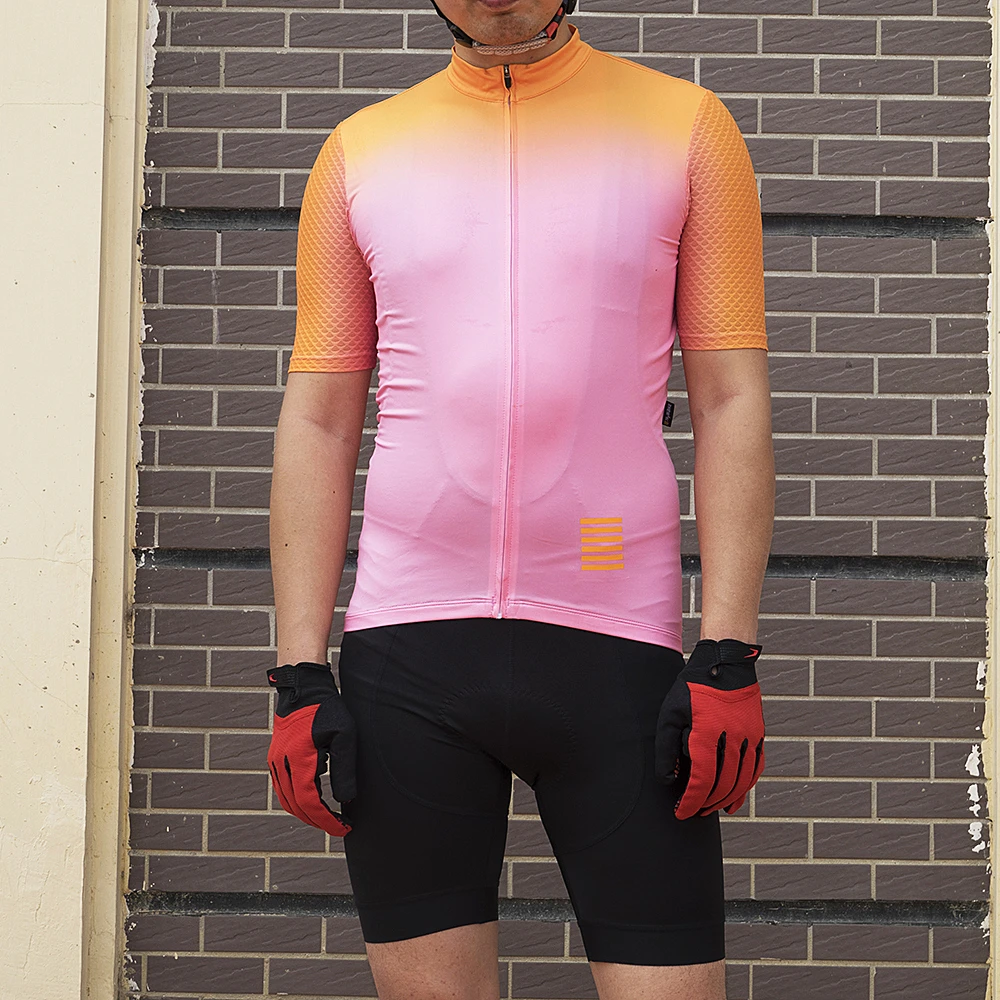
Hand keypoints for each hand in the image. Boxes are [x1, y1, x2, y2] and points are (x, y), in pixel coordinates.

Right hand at [266, 661, 356, 835]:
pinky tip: (316, 801)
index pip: (310, 803)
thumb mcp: (344, 736)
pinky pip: (285, 789)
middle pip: (297, 807)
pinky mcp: (276, 760)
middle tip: (340, 826)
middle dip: (318, 821)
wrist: (302, 689)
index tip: (344, 828)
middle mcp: (282, 765)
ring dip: (307, 813)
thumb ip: (345, 769)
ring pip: (288, 801)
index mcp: (298, 760)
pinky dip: (299, 801)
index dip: (327, 820)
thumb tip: (346, 800)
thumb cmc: (326, 709)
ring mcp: (276, 763)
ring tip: (330, 817)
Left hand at [655, 638, 764, 818]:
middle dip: (706, 803)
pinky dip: (744, 789)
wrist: (725, 663)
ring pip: (741, 781)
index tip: (681, 812)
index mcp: (708, 732)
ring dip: (724, 800)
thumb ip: (666, 748)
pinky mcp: (758, 735)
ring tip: (709, 809)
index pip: (702, 779)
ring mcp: (749, 737)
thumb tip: (669, 780)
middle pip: (722, 784)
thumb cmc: (693, 688)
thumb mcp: (670, 714)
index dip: (691, 801)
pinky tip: (733, 802)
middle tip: (692, 812)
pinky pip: (754, 770)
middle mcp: (733, 737)